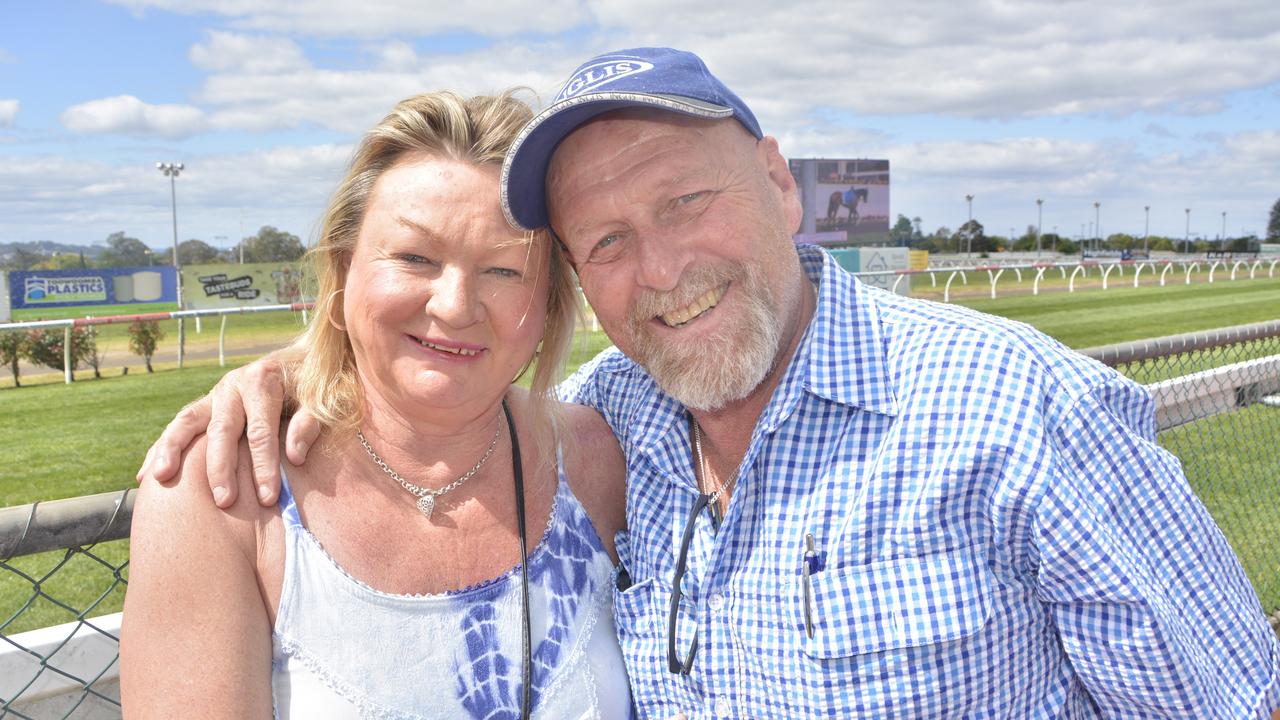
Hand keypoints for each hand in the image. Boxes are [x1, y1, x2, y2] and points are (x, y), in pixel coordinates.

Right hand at [135, 351, 319, 506]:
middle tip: (224, 501)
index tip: (267, 498)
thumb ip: (310, 423)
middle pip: (221, 431)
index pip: (260, 431)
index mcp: (262, 380)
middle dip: (221, 468)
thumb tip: (294, 456)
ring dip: (172, 450)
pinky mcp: (206, 405)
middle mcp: (233, 385)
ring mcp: (215, 394)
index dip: (264, 465)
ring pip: (187, 422)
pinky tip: (146, 474)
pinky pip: (180, 426)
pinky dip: (163, 448)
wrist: (304, 359)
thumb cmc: (317, 384)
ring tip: (160, 479)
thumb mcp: (325, 398)